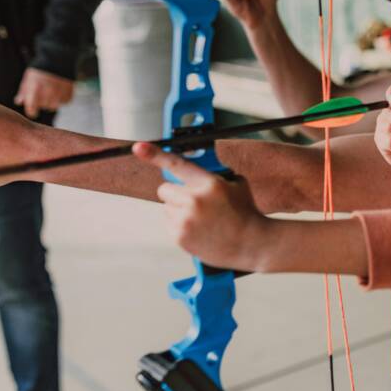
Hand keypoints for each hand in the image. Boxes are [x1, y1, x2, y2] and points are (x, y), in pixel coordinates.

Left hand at [14, 68, 73, 118]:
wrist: (59, 58)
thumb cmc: (41, 68)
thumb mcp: (29, 77)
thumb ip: (24, 91)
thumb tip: (19, 102)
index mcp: (35, 89)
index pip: (32, 109)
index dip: (32, 112)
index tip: (32, 112)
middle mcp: (48, 93)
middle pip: (44, 107)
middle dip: (42, 102)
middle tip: (42, 93)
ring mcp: (60, 94)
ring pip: (54, 106)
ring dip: (52, 102)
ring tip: (51, 92)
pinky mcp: (69, 93)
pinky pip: (64, 102)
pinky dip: (62, 98)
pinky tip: (59, 89)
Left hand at [133, 142, 267, 270]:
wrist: (252, 243)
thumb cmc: (245, 213)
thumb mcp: (237, 184)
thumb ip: (214, 174)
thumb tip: (195, 168)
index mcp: (209, 183)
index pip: (177, 164)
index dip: (155, 154)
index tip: (139, 147)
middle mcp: (194, 200)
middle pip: (165, 189)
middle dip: (175, 192)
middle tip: (193, 200)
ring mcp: (185, 220)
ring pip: (167, 207)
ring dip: (179, 210)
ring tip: (202, 219)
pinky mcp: (180, 237)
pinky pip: (169, 224)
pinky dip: (180, 225)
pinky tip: (199, 230)